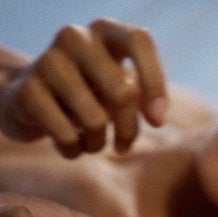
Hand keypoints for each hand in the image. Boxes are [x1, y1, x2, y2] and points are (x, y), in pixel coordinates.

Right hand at [0, 17, 167, 157]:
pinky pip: (66, 135)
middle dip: (128, 130)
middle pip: (122, 93)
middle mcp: (76, 38)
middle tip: (124, 146)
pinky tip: (71, 146)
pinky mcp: (26, 89)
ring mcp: (48, 60)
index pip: (139, 41)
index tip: (157, 120)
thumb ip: (146, 99)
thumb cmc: (92, 93)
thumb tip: (157, 118)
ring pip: (95, 120)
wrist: (34, 99)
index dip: (154, 81)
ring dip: (99, 143)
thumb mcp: (123, 89)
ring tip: (94, 143)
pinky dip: (75, 150)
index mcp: (106, 31)